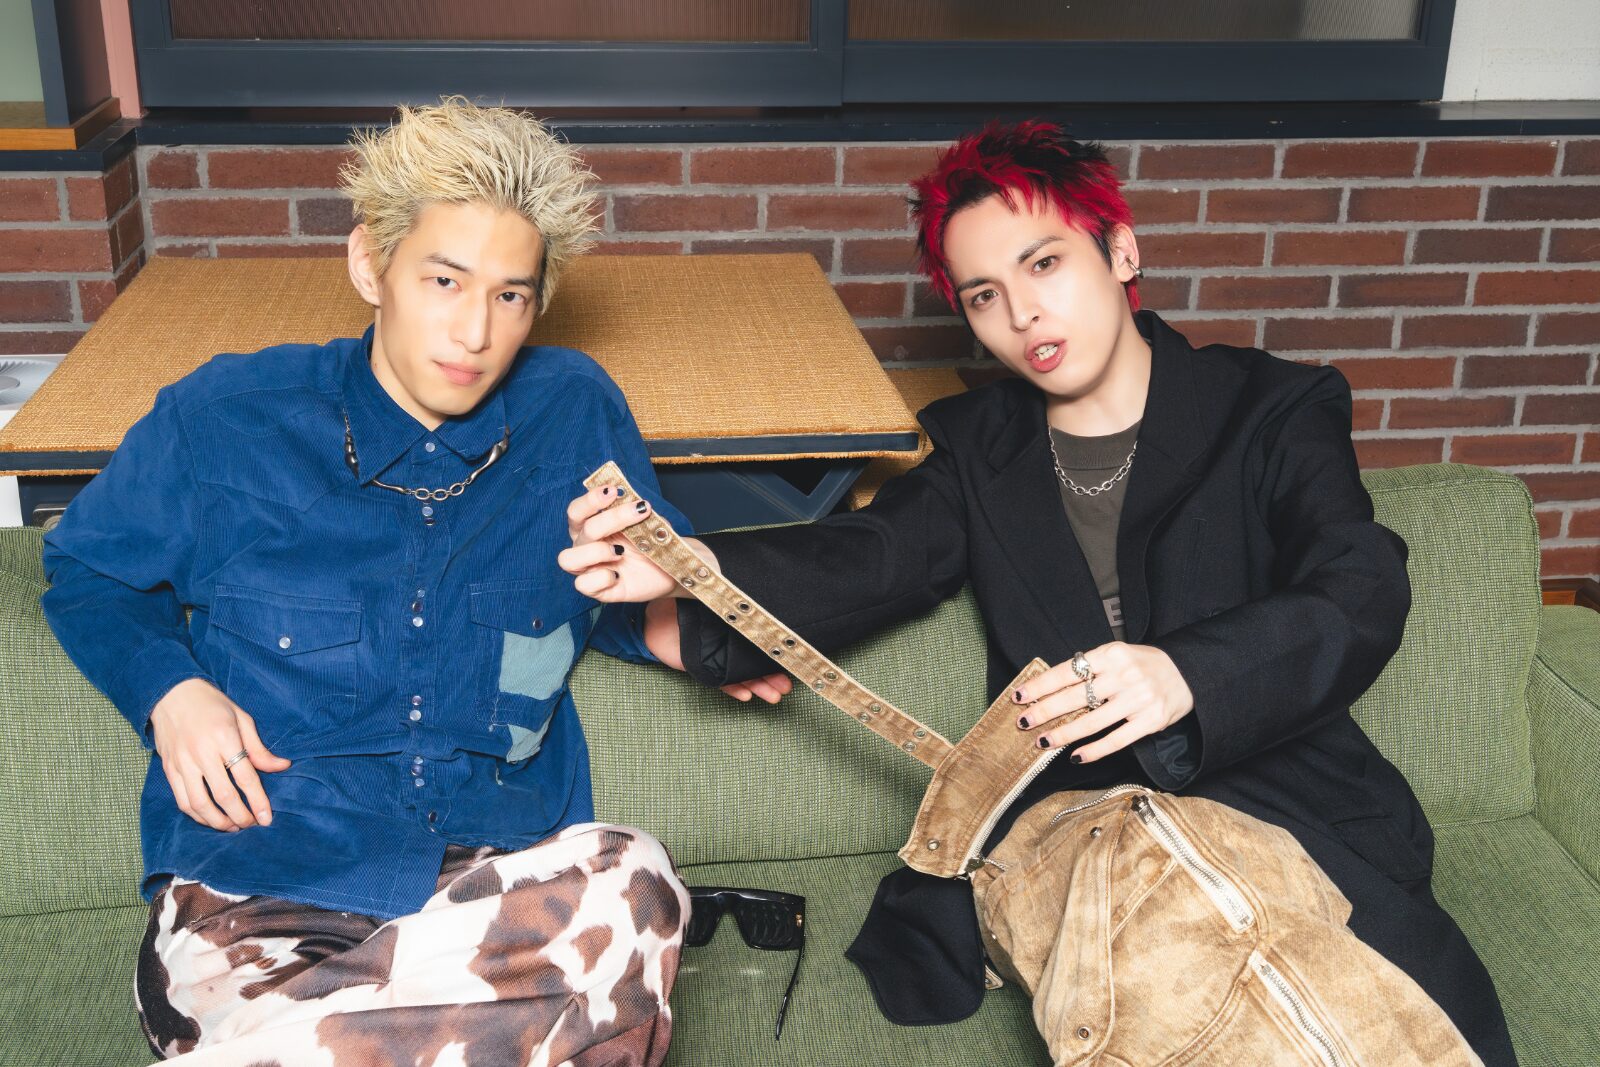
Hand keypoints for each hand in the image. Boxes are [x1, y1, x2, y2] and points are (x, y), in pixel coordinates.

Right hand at [149, 678, 290, 830]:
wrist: (171, 694)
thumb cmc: (212, 705)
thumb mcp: (241, 718)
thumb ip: (259, 748)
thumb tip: (282, 766)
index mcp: (224, 737)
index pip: (245, 777)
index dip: (258, 801)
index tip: (267, 819)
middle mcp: (201, 753)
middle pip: (223, 795)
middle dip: (240, 815)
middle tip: (252, 825)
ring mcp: (182, 763)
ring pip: (199, 803)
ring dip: (217, 821)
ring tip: (233, 827)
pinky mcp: (169, 769)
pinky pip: (182, 800)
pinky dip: (197, 815)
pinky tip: (211, 819)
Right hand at [559, 485, 697, 602]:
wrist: (670, 570)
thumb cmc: (652, 543)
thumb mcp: (648, 522)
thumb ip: (638, 511)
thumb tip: (635, 501)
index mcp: (590, 526)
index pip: (577, 510)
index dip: (591, 500)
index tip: (613, 490)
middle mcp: (584, 546)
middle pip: (582, 529)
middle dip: (610, 519)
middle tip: (638, 512)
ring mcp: (590, 568)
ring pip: (567, 559)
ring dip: (595, 551)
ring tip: (620, 552)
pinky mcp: (598, 590)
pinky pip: (583, 585)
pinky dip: (601, 578)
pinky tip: (618, 574)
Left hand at [644, 598, 791, 704]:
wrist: (655, 613)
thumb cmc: (687, 597)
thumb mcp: (714, 593)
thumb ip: (732, 599)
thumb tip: (759, 598)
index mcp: (737, 626)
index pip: (762, 643)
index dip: (777, 655)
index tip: (794, 663)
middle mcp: (731, 643)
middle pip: (756, 663)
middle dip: (773, 677)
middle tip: (786, 687)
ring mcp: (718, 657)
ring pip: (742, 675)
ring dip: (759, 686)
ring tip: (773, 696)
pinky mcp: (703, 668)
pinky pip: (721, 682)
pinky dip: (733, 689)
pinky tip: (746, 695)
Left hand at [1011, 642, 1194, 763]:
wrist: (1186, 674)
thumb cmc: (1141, 665)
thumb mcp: (1116, 655)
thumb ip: (1089, 668)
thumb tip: (1049, 688)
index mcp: (1111, 654)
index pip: (1067, 671)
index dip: (1041, 685)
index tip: (1020, 696)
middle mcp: (1124, 675)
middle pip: (1075, 697)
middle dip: (1045, 711)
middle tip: (1024, 722)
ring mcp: (1138, 699)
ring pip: (1092, 721)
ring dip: (1064, 734)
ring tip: (1043, 742)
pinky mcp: (1150, 721)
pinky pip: (1116, 740)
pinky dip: (1094, 750)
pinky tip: (1075, 756)